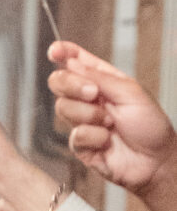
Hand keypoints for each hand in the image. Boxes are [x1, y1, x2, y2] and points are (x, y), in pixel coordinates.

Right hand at [48, 39, 176, 198]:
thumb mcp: (131, 92)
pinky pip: (74, 134)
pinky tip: (107, 140)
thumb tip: (74, 63)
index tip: (55, 50)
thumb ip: (101, 77)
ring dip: (90, 115)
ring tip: (110, 123)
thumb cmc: (150, 126)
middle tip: (93, 93)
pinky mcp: (80, 145)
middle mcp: (88, 99)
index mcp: (102, 80)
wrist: (154, 160)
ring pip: (63, 108)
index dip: (63, 53)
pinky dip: (94, 136)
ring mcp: (82, 121)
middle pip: (59, 82)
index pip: (76, 61)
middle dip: (72, 84)